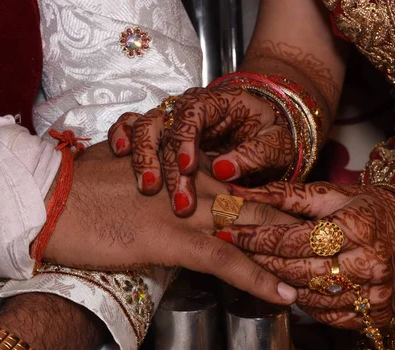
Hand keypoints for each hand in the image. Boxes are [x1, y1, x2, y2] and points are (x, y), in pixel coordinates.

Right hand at [43, 142, 298, 304]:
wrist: (50, 197)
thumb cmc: (87, 185)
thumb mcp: (136, 170)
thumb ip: (170, 180)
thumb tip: (185, 196)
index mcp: (192, 168)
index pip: (248, 188)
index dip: (280, 208)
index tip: (308, 224)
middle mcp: (198, 183)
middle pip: (261, 206)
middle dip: (298, 229)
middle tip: (334, 246)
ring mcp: (189, 209)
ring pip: (253, 230)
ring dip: (289, 254)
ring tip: (322, 273)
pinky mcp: (173, 237)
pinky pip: (225, 260)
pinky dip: (256, 278)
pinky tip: (282, 293)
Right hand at [107, 85, 294, 215]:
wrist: (263, 133)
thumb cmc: (270, 136)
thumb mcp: (276, 144)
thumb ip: (254, 154)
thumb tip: (224, 171)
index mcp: (218, 103)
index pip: (194, 115)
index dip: (187, 140)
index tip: (189, 168)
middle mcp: (190, 108)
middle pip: (167, 127)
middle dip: (167, 164)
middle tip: (177, 200)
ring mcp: (172, 120)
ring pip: (145, 128)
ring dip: (143, 157)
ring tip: (147, 187)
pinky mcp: (160, 134)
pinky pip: (131, 126)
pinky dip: (122, 136)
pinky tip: (118, 154)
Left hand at [216, 182, 394, 329]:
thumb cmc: (371, 209)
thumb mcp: (334, 194)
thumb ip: (287, 194)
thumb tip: (242, 193)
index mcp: (356, 227)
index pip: (293, 238)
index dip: (256, 237)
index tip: (229, 231)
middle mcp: (368, 263)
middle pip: (297, 270)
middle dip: (260, 262)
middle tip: (235, 252)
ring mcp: (374, 293)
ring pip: (309, 297)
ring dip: (279, 284)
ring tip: (262, 267)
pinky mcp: (376, 315)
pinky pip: (328, 315)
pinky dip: (307, 302)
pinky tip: (297, 286)